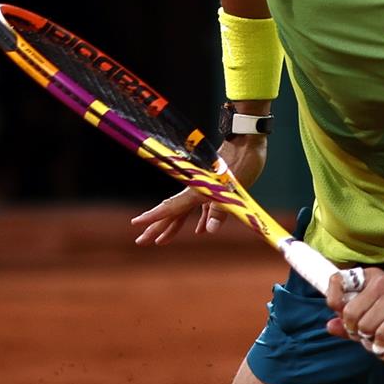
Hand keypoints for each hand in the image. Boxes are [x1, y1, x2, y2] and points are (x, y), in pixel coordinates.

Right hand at [130, 136, 266, 244]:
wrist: (248, 142)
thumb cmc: (241, 162)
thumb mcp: (231, 189)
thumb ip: (218, 210)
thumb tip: (208, 231)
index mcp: (196, 190)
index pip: (171, 208)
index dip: (153, 217)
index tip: (136, 223)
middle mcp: (196, 190)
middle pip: (172, 213)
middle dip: (156, 228)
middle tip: (140, 241)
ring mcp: (203, 189)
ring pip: (184, 212)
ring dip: (174, 227)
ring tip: (161, 240)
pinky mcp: (214, 188)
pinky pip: (204, 209)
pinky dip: (200, 220)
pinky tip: (199, 231)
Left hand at [323, 270, 383, 356]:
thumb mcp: (378, 313)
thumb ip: (351, 320)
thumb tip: (330, 326)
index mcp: (372, 278)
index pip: (337, 282)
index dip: (335, 303)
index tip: (345, 316)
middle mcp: (382, 283)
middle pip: (349, 314)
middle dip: (356, 331)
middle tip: (370, 335)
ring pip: (365, 328)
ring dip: (372, 342)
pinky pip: (381, 337)